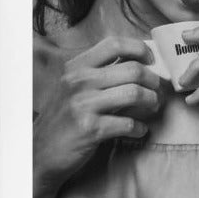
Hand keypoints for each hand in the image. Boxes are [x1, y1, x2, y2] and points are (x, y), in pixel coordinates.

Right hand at [34, 36, 162, 191]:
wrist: (40, 153)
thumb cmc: (64, 118)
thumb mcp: (74, 88)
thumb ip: (101, 74)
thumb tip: (142, 63)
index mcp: (76, 67)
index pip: (114, 44)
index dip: (140, 49)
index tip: (152, 61)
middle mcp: (78, 82)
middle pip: (133, 69)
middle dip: (154, 81)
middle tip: (158, 91)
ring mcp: (83, 105)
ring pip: (134, 93)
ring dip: (152, 101)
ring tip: (153, 107)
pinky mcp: (90, 129)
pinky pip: (128, 123)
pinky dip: (140, 127)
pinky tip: (139, 130)